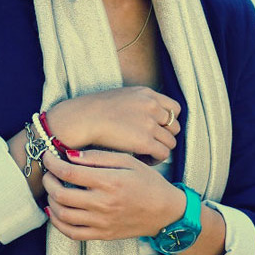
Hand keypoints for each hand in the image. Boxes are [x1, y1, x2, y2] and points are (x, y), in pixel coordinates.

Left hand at [41, 149, 185, 240]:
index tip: (47, 157)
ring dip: (50, 200)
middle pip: (61, 195)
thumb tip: (70, 155)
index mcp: (109, 182)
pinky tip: (56, 211)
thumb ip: (98, 157)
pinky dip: (58, 223)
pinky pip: (72, 233)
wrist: (166, 212)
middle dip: (48, 181)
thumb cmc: (148, 183)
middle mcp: (103, 204)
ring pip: (62, 215)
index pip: (69, 173)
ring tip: (52, 190)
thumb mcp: (128, 161)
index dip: (52, 164)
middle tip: (49, 173)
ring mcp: (101, 222)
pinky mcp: (102, 235)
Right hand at [46, 86, 180, 164]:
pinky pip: (163, 154)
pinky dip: (155, 160)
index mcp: (146, 94)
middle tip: (151, 145)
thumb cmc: (91, 112)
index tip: (157, 130)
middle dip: (164, 137)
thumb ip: (135, 104)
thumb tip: (138, 118)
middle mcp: (152, 106)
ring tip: (145, 155)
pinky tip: (141, 160)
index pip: (173, 108)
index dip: (168, 122)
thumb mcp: (119, 97)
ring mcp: (149, 124)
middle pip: (174, 126)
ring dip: (160, 150)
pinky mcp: (145, 141)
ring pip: (170, 142)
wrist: (80, 120)